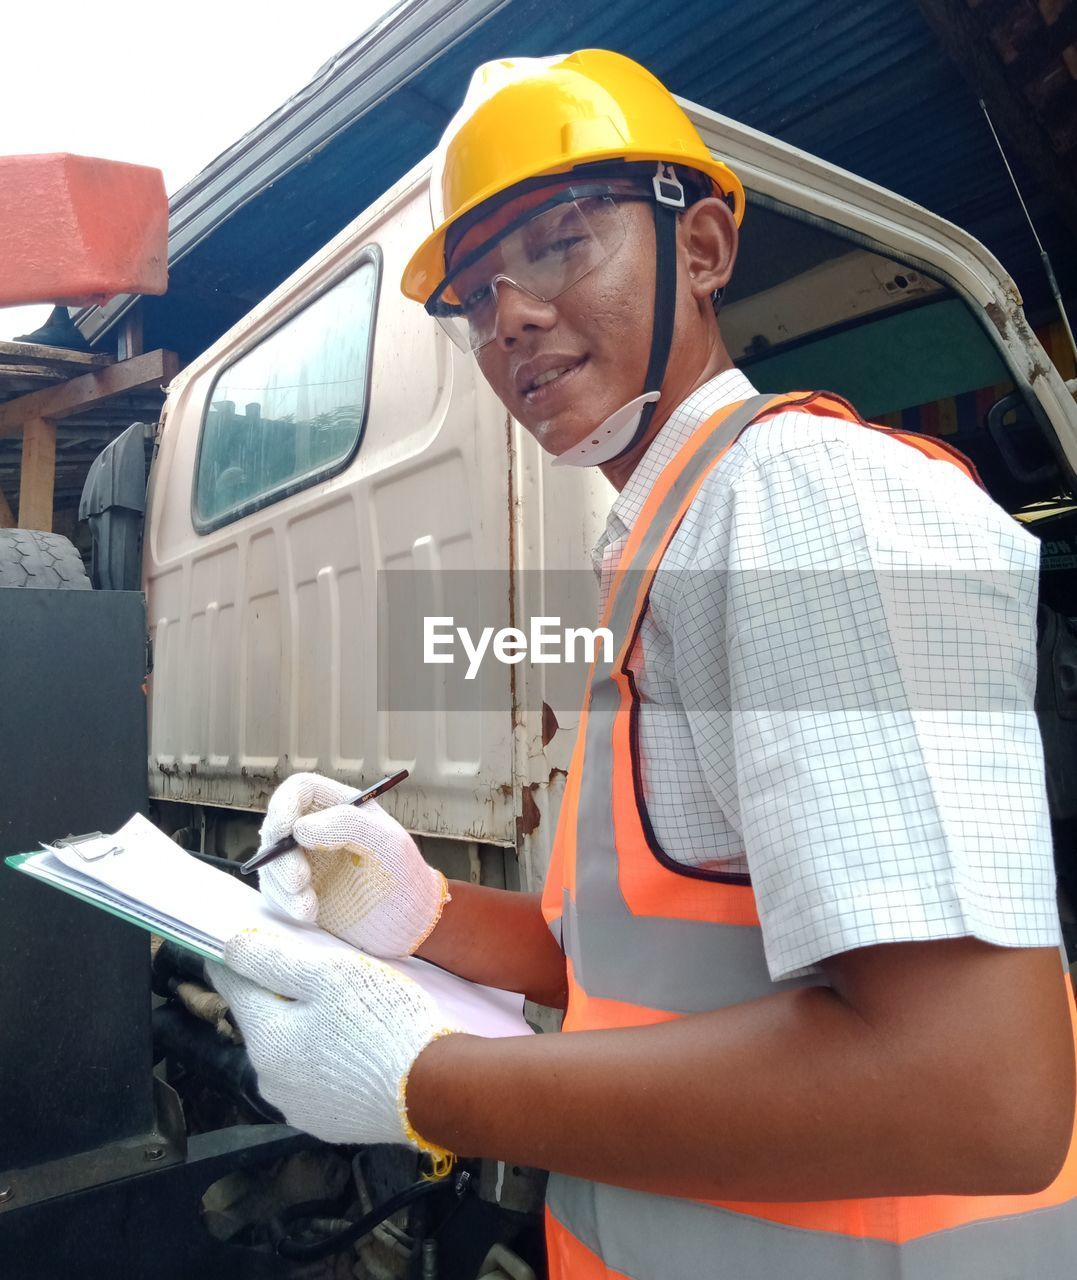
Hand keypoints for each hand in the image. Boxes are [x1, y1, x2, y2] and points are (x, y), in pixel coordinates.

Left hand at [207, 928, 458, 1151]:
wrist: (433, 1089)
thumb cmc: (382, 1023)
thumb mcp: (330, 975)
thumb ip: (275, 959)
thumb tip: (230, 947)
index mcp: (266, 1040)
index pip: (234, 988)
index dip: (237, 960)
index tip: (241, 941)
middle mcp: (270, 1081)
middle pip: (264, 1022)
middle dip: (279, 996)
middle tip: (312, 971)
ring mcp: (298, 1108)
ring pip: (289, 1054)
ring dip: (303, 1031)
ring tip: (340, 1011)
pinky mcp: (327, 1124)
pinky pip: (314, 1081)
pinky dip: (323, 1060)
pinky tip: (352, 1048)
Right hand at [256, 772, 449, 957]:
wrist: (407, 923)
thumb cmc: (404, 875)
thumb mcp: (387, 843)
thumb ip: (349, 825)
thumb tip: (300, 827)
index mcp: (339, 807)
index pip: (300, 790)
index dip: (285, 803)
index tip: (284, 829)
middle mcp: (317, 829)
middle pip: (276, 826)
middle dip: (280, 854)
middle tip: (299, 880)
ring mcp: (305, 860)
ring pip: (271, 861)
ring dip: (283, 883)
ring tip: (310, 906)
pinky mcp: (299, 891)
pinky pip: (276, 890)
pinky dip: (286, 903)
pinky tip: (310, 913)